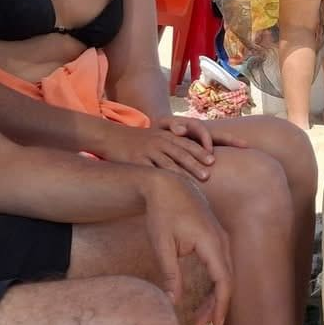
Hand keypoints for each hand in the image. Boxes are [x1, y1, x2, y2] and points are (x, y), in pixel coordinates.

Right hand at [96, 119, 215, 182]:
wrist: (110, 136)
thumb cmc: (137, 140)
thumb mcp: (156, 138)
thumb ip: (171, 145)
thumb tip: (188, 163)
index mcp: (166, 136)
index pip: (187, 143)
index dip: (201, 151)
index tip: (213, 161)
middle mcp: (159, 142)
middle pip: (180, 153)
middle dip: (195, 164)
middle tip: (208, 175)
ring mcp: (147, 150)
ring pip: (167, 163)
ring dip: (181, 174)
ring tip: (193, 184)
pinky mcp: (135, 160)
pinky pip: (149, 171)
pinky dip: (159, 179)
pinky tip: (166, 188)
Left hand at [143, 175, 233, 324]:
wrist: (167, 185)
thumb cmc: (163, 213)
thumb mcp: (162, 244)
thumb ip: (170, 273)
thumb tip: (174, 300)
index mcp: (210, 241)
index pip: (223, 279)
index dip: (220, 304)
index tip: (215, 324)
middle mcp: (221, 240)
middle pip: (226, 279)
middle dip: (215, 305)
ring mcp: (220, 238)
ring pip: (224, 273)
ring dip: (214, 296)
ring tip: (199, 317)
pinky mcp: (215, 238)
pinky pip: (220, 265)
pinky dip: (214, 283)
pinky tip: (204, 297)